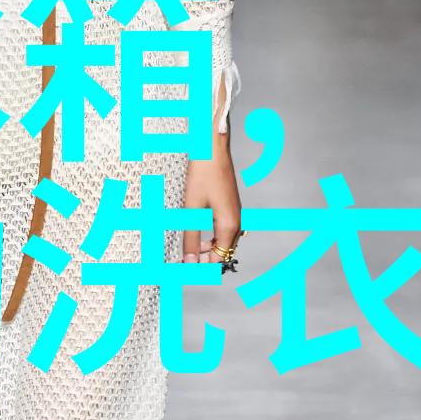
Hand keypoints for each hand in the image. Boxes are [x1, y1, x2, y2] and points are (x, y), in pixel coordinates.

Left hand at [182, 137, 241, 269]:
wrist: (212, 148)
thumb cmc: (201, 174)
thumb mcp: (191, 208)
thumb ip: (190, 237)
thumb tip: (189, 262)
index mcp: (229, 225)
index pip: (219, 258)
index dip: (202, 267)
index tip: (185, 270)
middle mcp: (237, 221)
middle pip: (223, 251)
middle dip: (205, 259)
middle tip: (184, 262)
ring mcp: (235, 212)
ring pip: (224, 240)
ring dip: (207, 248)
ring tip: (188, 250)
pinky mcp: (231, 205)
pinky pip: (223, 229)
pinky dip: (211, 236)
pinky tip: (196, 232)